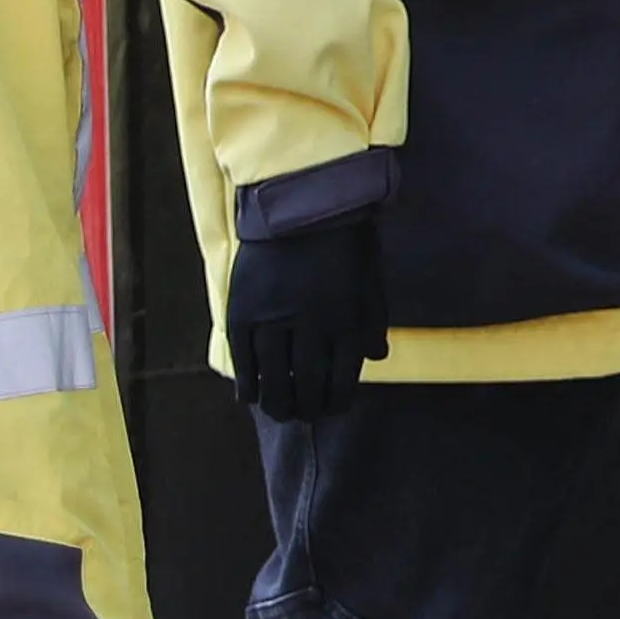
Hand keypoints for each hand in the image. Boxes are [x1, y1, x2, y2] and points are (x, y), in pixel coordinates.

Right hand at [226, 204, 386, 423]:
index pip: (344, 375)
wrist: (302, 201)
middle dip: (309, 407)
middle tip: (305, 417)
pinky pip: (243, 357)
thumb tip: (376, 358)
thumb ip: (373, 320)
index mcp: (348, 317)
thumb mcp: (371, 279)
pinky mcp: (244, 310)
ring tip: (281, 413)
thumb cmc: (345, 241)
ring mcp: (274, 318)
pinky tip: (250, 397)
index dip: (339, 399)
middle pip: (308, 381)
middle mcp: (312, 323)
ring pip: (274, 376)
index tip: (335, 409)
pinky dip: (247, 382)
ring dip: (278, 402)